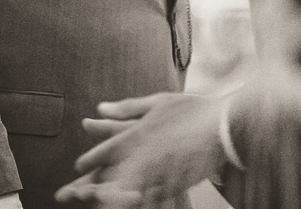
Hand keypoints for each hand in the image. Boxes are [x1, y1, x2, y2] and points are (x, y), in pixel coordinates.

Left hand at [55, 92, 223, 206]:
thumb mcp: (157, 102)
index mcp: (138, 132)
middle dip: (93, 184)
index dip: (91, 158)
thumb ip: (127, 107)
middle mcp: (146, 153)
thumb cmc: (192, 110)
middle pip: (113, 173)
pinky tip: (135, 206)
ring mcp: (161, 169)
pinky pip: (156, 197)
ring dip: (115, 197)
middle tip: (75, 194)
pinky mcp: (177, 182)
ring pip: (132, 189)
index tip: (78, 166)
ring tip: (101, 204)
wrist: (224, 124)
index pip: (108, 148)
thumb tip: (101, 107)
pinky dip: (144, 203)